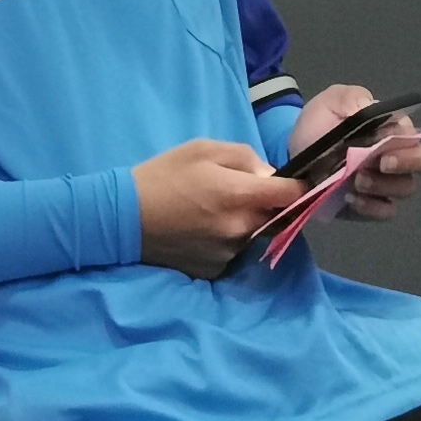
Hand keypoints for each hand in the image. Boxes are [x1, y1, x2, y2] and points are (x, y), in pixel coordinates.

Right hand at [134, 138, 305, 273]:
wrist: (121, 218)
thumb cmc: (163, 176)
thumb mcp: (203, 149)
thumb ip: (245, 158)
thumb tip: (270, 176)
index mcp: (240, 195)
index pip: (293, 195)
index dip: (299, 186)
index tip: (296, 182)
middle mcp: (241, 229)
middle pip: (277, 218)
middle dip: (269, 205)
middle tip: (242, 193)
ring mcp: (229, 254)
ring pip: (254, 236)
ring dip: (246, 223)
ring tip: (214, 211)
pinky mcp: (215, 270)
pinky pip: (234, 252)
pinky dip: (227, 241)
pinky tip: (203, 230)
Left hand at [292, 82, 420, 220]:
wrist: (297, 152)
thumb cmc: (321, 123)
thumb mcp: (332, 101)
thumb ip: (351, 98)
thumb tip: (369, 107)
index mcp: (392, 128)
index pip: (415, 136)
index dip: (406, 143)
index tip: (384, 147)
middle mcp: (397, 155)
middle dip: (405, 164)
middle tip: (380, 165)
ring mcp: (386, 182)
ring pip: (405, 188)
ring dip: (383, 186)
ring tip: (356, 181)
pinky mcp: (372, 205)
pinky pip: (385, 211)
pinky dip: (371, 207)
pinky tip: (350, 199)